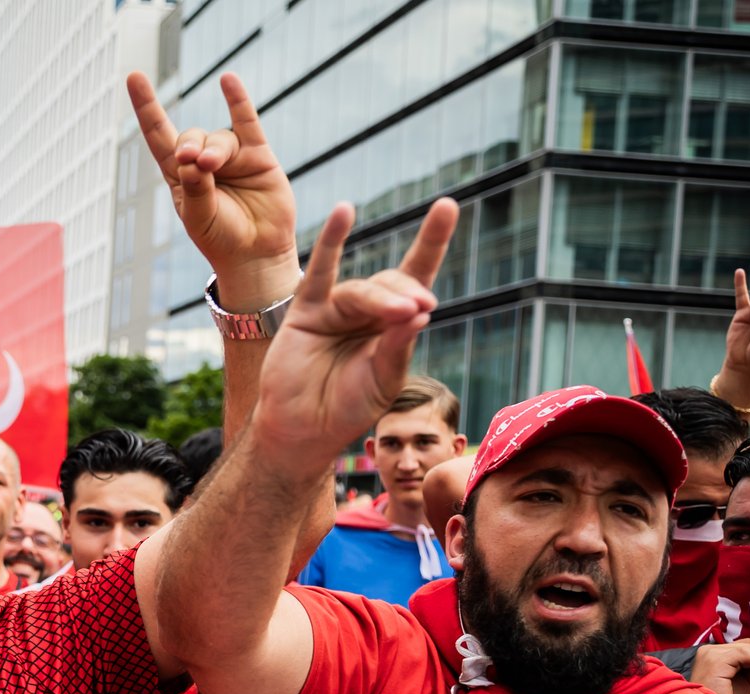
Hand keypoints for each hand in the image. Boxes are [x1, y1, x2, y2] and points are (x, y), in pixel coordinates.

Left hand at [129, 71, 299, 309]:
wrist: (256, 254)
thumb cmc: (220, 239)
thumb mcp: (199, 217)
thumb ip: (194, 188)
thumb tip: (191, 158)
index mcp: (179, 175)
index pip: (158, 135)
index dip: (146, 107)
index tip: (134, 77)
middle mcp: (203, 161)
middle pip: (190, 136)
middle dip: (189, 145)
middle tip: (193, 162)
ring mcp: (231, 156)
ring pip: (219, 138)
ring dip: (214, 149)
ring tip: (212, 166)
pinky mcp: (258, 155)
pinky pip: (246, 121)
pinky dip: (238, 100)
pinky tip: (228, 81)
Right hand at [254, 199, 455, 454]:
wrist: (302, 431)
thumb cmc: (347, 409)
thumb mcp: (383, 380)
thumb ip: (398, 346)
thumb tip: (420, 310)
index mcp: (393, 326)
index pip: (418, 279)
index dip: (432, 243)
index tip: (447, 206)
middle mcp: (367, 312)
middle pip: (393, 285)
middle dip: (406, 294)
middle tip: (417, 311)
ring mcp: (335, 309)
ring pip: (362, 290)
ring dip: (382, 298)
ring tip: (401, 312)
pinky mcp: (305, 312)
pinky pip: (320, 272)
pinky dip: (332, 241)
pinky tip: (345, 212)